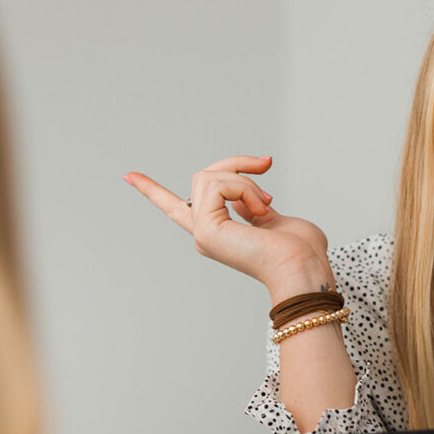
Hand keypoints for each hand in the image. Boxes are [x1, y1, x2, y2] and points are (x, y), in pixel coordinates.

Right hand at [125, 156, 330, 294]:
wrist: (303, 268)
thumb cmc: (300, 251)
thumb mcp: (273, 217)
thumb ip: (253, 205)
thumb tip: (246, 191)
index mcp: (218, 231)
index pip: (177, 208)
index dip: (153, 191)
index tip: (129, 176)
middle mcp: (205, 233)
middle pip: (204, 176)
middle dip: (238, 164)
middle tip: (267, 166)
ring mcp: (203, 232)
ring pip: (209, 177)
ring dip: (244, 180)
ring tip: (266, 204)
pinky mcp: (206, 229)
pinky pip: (216, 185)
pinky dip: (243, 188)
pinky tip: (261, 210)